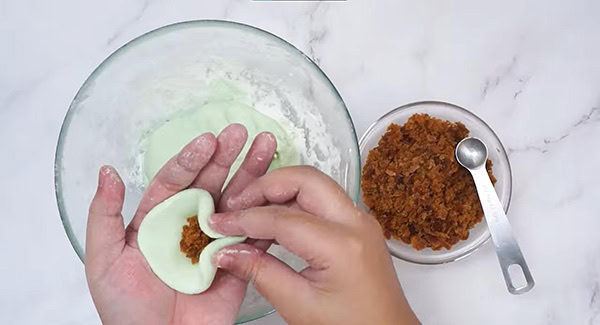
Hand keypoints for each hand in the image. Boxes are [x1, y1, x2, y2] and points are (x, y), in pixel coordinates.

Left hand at [86, 124, 276, 324]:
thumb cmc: (125, 309)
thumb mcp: (104, 260)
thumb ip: (104, 216)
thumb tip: (108, 171)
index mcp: (159, 220)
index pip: (176, 181)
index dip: (191, 160)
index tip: (207, 141)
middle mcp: (189, 225)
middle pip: (211, 184)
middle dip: (228, 158)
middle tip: (243, 134)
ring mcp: (215, 243)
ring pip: (236, 203)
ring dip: (252, 176)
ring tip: (266, 148)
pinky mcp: (237, 262)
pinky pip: (254, 237)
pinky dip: (268, 216)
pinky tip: (278, 192)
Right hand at [209, 167, 420, 324]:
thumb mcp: (299, 305)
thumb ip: (260, 273)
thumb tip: (225, 251)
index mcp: (342, 245)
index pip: (282, 217)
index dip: (244, 218)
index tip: (218, 223)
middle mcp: (356, 222)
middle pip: (305, 179)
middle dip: (265, 186)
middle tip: (235, 205)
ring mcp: (360, 220)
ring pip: (314, 184)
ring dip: (280, 191)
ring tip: (249, 212)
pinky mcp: (358, 224)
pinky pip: (322, 200)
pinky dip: (294, 202)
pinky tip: (273, 221)